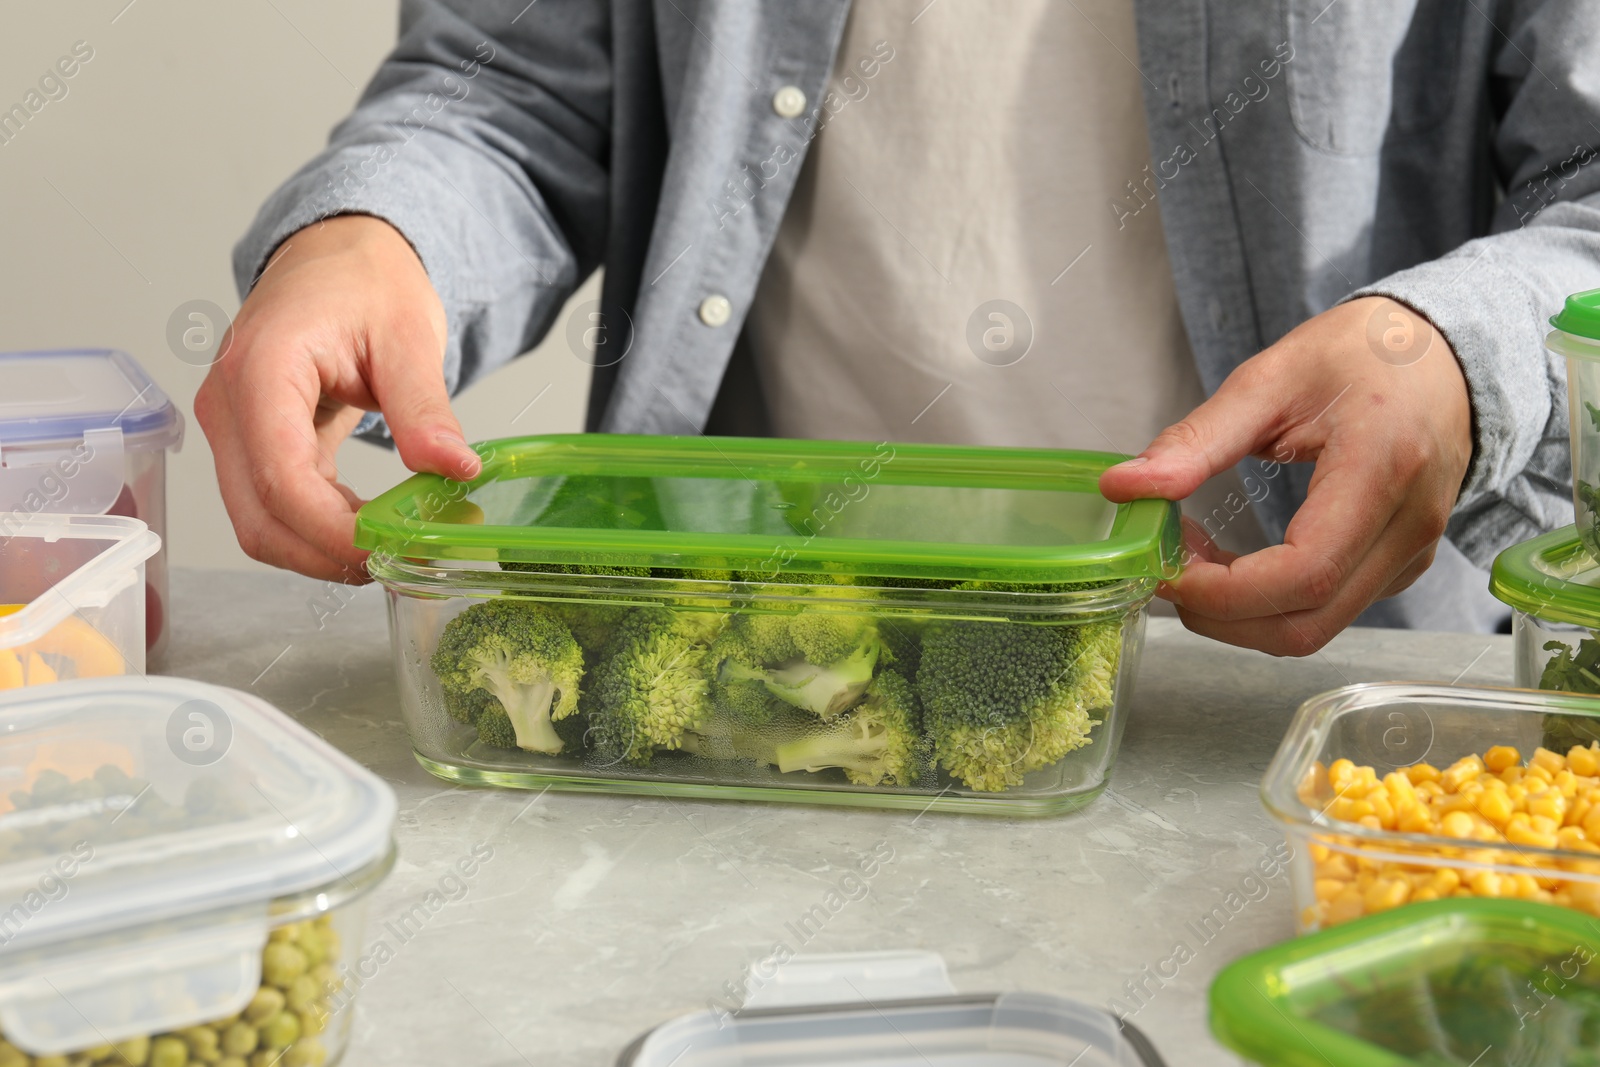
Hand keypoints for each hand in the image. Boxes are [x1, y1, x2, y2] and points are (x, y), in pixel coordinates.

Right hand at [195, 215, 480, 580]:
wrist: (338, 255)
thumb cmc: (365, 280)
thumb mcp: (408, 335)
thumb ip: (424, 407)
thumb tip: (456, 469)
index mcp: (260, 369)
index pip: (280, 478)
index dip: (333, 532)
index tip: (394, 550)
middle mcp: (230, 405)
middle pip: (259, 518)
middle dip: (328, 555)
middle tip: (405, 561)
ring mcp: (234, 428)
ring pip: (261, 524)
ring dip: (324, 551)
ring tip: (398, 546)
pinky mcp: (253, 444)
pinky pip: (276, 507)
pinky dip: (321, 530)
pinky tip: (376, 527)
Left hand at [1099, 296, 1471, 656]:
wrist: (1440, 355)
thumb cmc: (1362, 353)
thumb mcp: (1270, 378)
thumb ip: (1196, 440)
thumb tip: (1123, 486)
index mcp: (1383, 470)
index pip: (1303, 574)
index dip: (1224, 593)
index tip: (1167, 569)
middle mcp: (1410, 527)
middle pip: (1307, 623)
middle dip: (1221, 617)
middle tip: (1168, 570)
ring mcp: (1412, 554)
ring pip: (1315, 628)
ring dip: (1240, 615)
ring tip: (1195, 558)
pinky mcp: (1400, 566)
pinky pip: (1329, 611)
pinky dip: (1268, 604)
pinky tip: (1233, 562)